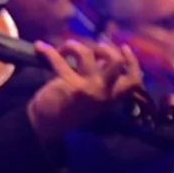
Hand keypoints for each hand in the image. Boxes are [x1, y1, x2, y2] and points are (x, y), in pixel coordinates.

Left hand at [29, 39, 143, 140]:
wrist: (46, 126)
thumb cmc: (69, 109)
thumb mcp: (93, 96)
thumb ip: (101, 78)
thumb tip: (102, 56)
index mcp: (113, 97)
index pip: (133, 79)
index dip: (132, 60)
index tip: (124, 46)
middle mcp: (104, 92)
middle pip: (116, 61)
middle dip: (104, 48)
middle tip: (91, 48)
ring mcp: (88, 88)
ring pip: (87, 54)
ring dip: (74, 46)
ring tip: (65, 49)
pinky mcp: (69, 84)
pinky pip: (58, 60)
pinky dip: (47, 51)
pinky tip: (40, 47)